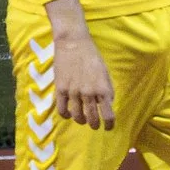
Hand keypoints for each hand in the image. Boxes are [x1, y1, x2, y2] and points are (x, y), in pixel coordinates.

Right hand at [43, 0, 114, 129]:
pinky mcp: (61, 89)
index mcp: (103, 88)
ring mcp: (74, 92)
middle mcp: (89, 93)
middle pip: (92, 119)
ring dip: (81, 121)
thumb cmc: (91, 56)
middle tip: (95, 126)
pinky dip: (66, 115)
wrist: (73, 42)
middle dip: (95, 125)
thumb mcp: (105, 72)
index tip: (108, 127)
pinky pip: (62, 110)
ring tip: (82, 120)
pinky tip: (69, 113)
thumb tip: (107, 104)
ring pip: (78, 116)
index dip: (109, 125)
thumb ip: (107, 89)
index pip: (108, 115)